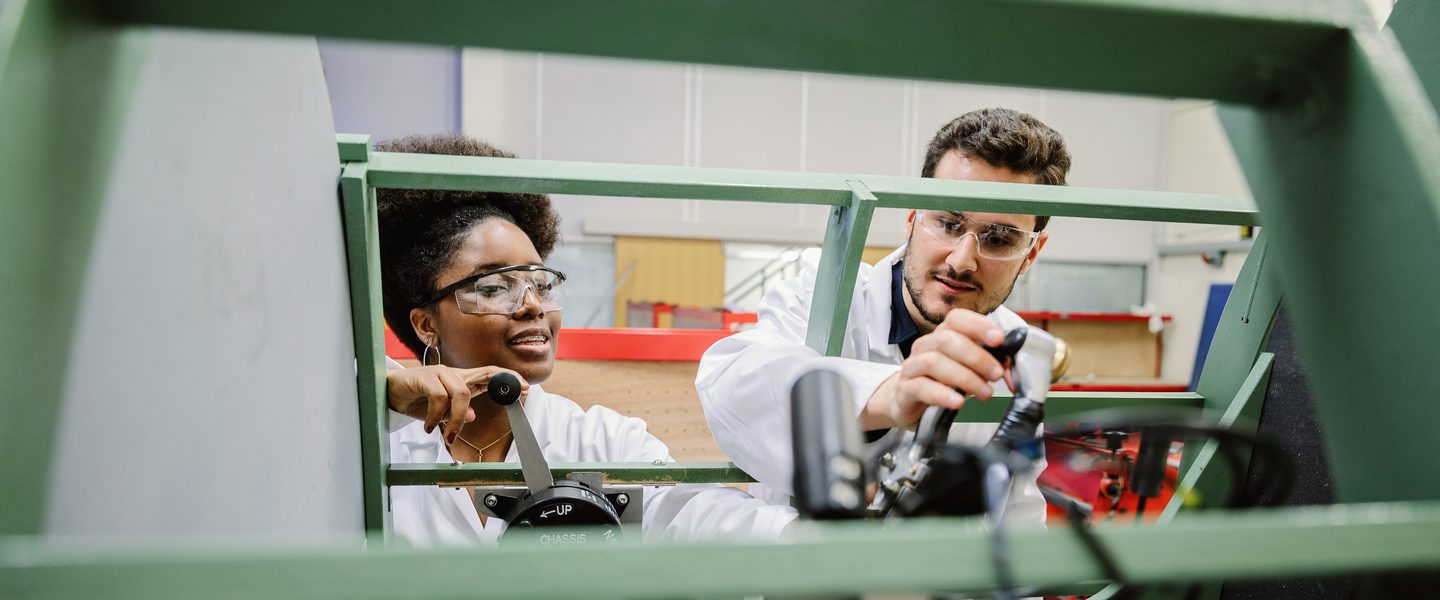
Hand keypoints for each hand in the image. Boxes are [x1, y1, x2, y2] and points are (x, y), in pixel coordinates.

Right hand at [386, 365, 529, 442]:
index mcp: (461, 381)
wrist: (387, 391)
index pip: (490, 373)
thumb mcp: (440, 410)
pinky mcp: (424, 377)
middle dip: (493, 394)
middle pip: (481, 379)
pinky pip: (439, 397)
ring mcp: (439, 373)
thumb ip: (456, 413)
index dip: (509, 378)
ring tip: (447, 435)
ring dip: (456, 419)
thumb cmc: (416, 399)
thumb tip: (472, 418)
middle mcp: (453, 374)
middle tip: (487, 418)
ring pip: (461, 393)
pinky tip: (428, 426)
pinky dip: (435, 415)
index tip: (526, 387)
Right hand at [863, 309, 1004, 429]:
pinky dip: (942, 394)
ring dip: (964, 377)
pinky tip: (958, 402)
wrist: (909, 405)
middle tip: (996, 374)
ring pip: (933, 362)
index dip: (978, 325)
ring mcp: (911, 367)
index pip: (956, 319)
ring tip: (984, 392)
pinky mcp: (904, 390)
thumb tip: (1010, 370)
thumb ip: (989, 367)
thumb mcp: (968, 372)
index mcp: (941, 336)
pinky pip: (921, 387)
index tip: (999, 340)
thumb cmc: (942, 384)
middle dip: (977, 357)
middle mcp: (924, 347)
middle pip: (947, 340)